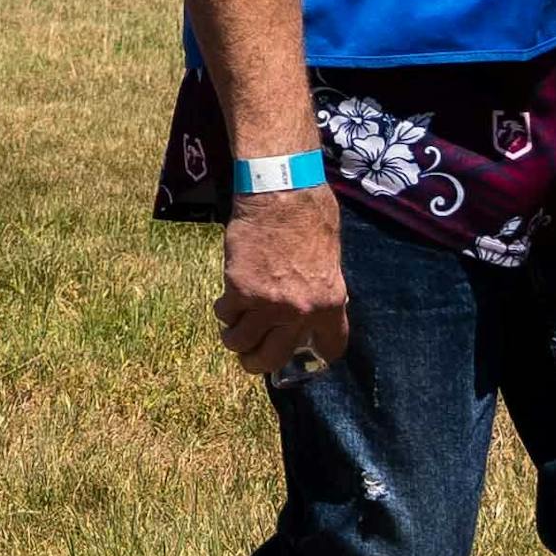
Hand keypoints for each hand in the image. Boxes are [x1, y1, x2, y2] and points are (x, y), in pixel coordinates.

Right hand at [213, 184, 352, 383]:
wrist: (281, 192)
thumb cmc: (310, 215)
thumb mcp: (331, 259)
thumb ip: (323, 289)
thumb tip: (315, 306)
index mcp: (330, 303)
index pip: (330, 348)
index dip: (316, 355)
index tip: (305, 354)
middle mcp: (299, 311)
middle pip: (272, 358)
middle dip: (259, 362)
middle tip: (252, 356)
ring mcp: (266, 303)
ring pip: (241, 342)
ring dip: (235, 338)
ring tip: (234, 328)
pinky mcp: (239, 289)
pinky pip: (226, 315)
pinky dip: (224, 311)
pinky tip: (227, 300)